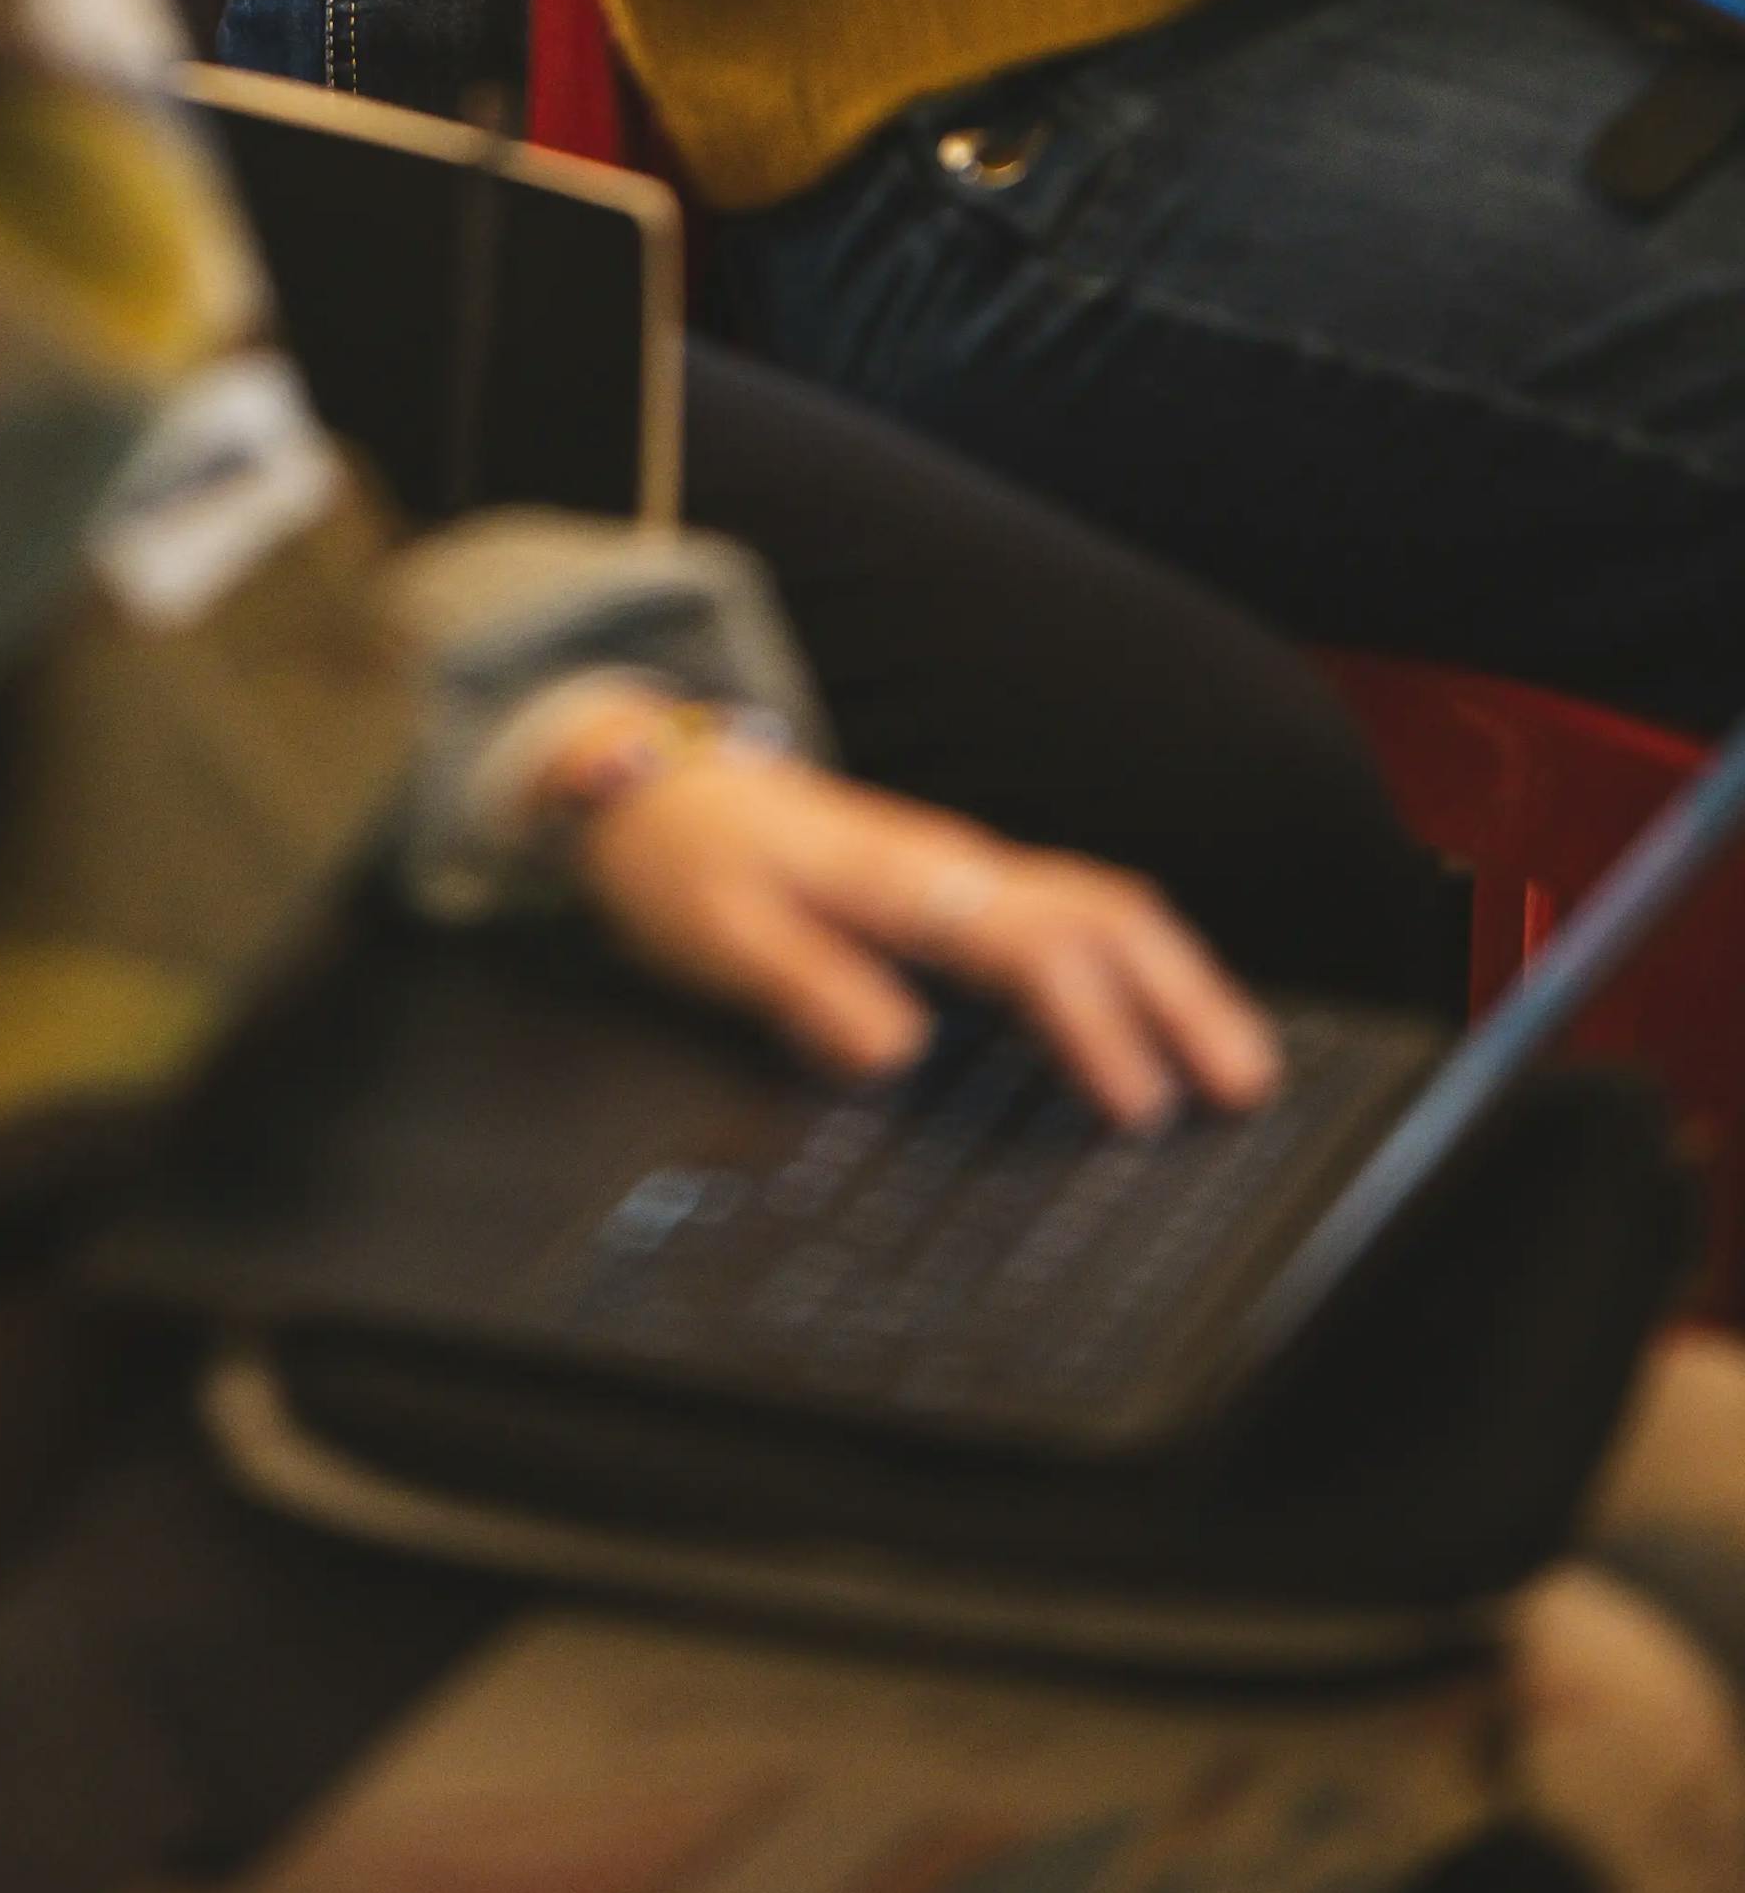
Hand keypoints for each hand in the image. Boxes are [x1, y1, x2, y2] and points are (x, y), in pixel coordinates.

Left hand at [567, 737, 1283, 1131]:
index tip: (1141, 1107)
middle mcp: (952, 864)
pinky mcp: (954, 885)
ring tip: (1237, 1061)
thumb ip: (806, 985)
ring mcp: (960, 870)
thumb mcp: (718, 933)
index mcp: (905, 877)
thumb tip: (897, 1052)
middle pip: (1104, 912)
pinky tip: (1159, 1014)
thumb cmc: (682, 861)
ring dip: (1175, 977)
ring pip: (1100, 907)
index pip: (1034, 945)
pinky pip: (1070, 914)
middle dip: (1185, 993)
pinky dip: (1134, 961)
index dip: (1097, 1026)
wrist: (643, 784)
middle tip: (1249, 1084)